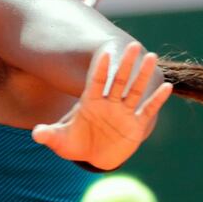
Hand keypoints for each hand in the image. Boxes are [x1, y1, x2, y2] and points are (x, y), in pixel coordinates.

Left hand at [32, 42, 172, 169]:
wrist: (94, 156)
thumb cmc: (76, 144)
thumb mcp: (61, 141)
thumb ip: (49, 136)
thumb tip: (36, 134)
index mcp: (90, 102)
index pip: (96, 81)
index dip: (100, 69)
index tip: (105, 54)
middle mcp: (109, 103)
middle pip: (118, 80)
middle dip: (125, 63)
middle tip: (132, 44)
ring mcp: (124, 112)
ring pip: (135, 90)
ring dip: (143, 75)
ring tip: (151, 56)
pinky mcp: (136, 125)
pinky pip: (147, 110)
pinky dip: (156, 100)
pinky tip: (166, 87)